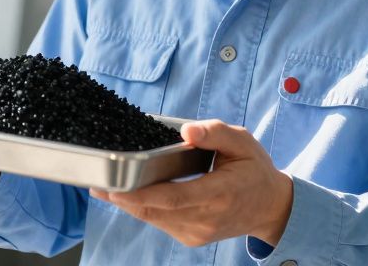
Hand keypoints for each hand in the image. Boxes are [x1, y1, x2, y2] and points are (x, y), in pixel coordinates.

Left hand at [90, 119, 292, 247]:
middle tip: (96, 183)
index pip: (173, 198)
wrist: (272, 207)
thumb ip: (214, 133)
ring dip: (128, 204)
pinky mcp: (192, 237)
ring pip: (154, 219)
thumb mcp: (241, 141)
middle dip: (123, 198)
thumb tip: (187, 130)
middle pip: (155, 211)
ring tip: (103, 188)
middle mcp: (206, 218)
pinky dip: (143, 209)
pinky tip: (128, 195)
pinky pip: (161, 222)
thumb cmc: (254, 169)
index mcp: (219, 194)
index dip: (140, 194)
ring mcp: (198, 232)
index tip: (114, 185)